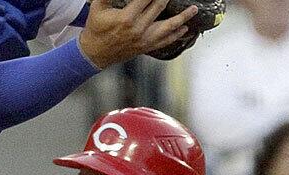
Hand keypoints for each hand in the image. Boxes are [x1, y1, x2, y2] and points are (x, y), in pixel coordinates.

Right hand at [79, 0, 197, 68]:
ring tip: (194, 9)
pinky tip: (185, 29)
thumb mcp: (98, 7)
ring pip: (168, 27)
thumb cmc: (96, 28)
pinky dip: (176, 35)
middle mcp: (138, 29)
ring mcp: (144, 39)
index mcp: (127, 18)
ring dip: (183, 18)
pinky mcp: (146, 47)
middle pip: (159, 7)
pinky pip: (165, 41)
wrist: (94, 53)